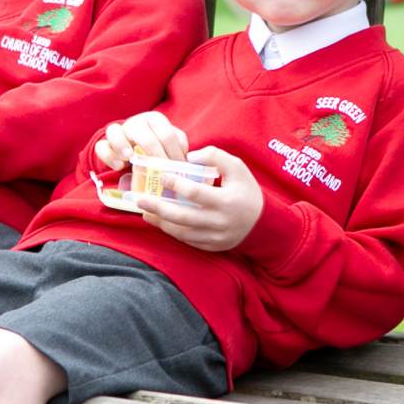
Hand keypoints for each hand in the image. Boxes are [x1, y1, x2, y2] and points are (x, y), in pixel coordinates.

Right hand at [94, 112, 188, 169]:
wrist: (135, 147)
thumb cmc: (158, 146)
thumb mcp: (171, 143)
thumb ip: (180, 145)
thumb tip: (187, 160)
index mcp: (155, 120)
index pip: (167, 135)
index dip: (174, 154)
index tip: (177, 170)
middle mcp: (136, 122)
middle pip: (144, 135)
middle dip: (155, 155)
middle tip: (161, 172)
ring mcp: (119, 131)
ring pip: (114, 131)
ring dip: (122, 145)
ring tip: (130, 158)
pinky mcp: (105, 142)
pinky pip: (101, 146)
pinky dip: (109, 156)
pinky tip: (119, 166)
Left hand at [133, 146, 263, 252]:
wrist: (263, 224)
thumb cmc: (247, 191)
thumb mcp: (237, 167)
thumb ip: (214, 156)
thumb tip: (188, 157)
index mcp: (226, 201)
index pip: (196, 193)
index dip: (177, 184)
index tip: (162, 176)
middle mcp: (219, 222)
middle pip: (183, 217)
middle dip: (158, 208)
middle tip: (140, 199)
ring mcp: (215, 237)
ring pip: (182, 232)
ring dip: (161, 222)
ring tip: (145, 212)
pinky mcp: (212, 247)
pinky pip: (187, 241)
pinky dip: (172, 232)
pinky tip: (161, 222)